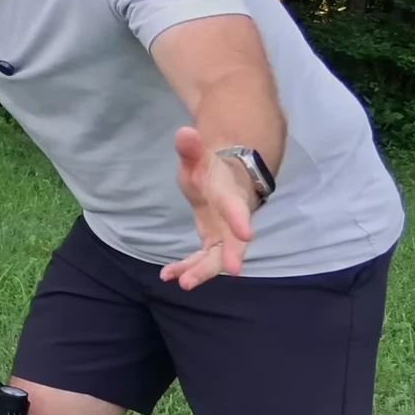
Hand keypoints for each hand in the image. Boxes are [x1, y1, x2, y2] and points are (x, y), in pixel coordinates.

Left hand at [162, 125, 256, 288]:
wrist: (225, 180)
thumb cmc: (211, 168)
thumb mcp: (198, 157)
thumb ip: (191, 148)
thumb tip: (184, 132)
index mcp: (230, 196)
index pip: (236, 208)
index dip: (240, 220)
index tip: (246, 234)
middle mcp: (231, 220)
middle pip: (232, 241)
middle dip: (229, 256)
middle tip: (227, 271)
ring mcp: (223, 234)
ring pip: (216, 257)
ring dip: (202, 270)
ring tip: (182, 282)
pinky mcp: (213, 243)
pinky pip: (202, 259)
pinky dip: (188, 268)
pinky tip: (168, 276)